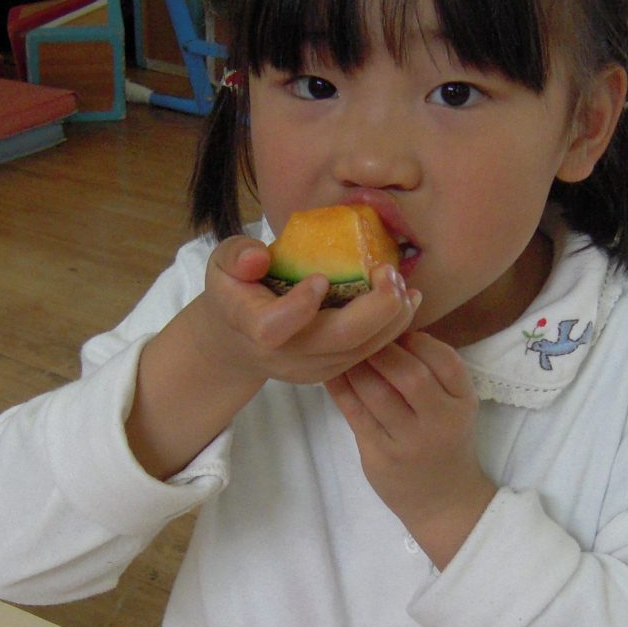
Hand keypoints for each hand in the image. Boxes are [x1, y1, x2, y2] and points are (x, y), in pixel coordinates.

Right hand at [193, 235, 421, 388]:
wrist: (238, 340)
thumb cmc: (233, 291)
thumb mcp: (222, 264)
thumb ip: (236, 256)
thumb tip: (257, 257)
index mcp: (251, 326)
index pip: (274, 327)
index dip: (300, 306)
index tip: (320, 278)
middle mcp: (284, 355)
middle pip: (339, 340)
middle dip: (376, 307)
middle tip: (390, 272)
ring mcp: (312, 368)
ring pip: (362, 349)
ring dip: (393, 317)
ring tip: (405, 284)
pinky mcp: (333, 370)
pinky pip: (369, 353)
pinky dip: (393, 328)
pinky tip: (405, 300)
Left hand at [326, 332, 496, 567]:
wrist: (444, 503)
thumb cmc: (446, 443)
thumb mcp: (456, 406)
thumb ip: (434, 372)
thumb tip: (392, 324)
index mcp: (462, 405)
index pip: (446, 361)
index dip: (419, 340)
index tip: (398, 329)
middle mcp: (439, 424)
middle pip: (410, 375)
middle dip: (383, 349)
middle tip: (363, 333)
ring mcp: (408, 444)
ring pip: (376, 393)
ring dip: (357, 366)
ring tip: (344, 348)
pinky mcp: (380, 458)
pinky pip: (355, 415)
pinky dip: (340, 389)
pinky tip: (330, 372)